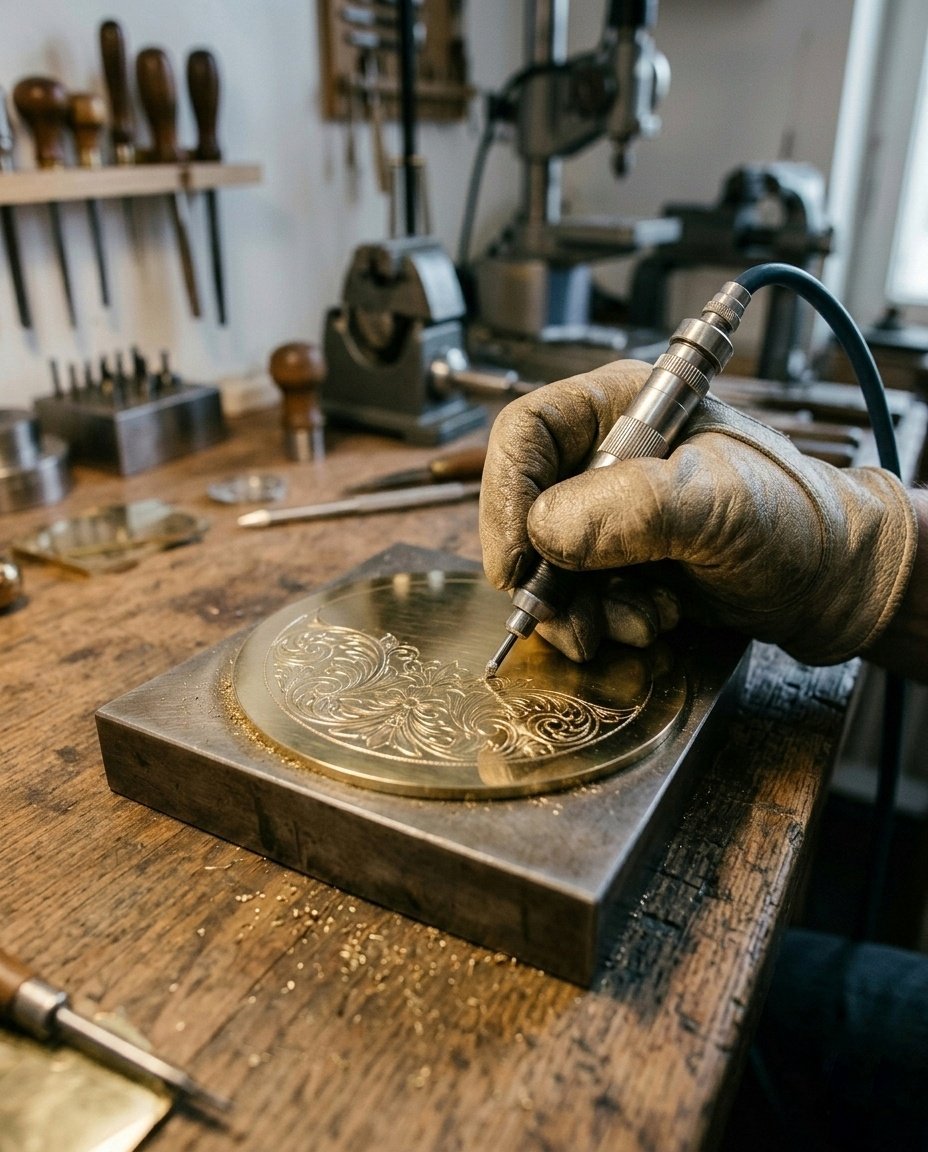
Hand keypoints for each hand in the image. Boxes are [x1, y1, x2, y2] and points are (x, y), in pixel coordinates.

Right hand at [479, 359, 916, 664]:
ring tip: (635, 622)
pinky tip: (650, 620)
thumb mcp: (719, 502)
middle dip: (544, 572)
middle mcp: (604, 459)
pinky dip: (601, 620)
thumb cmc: (793, 517)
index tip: (517, 559)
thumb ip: (636, 507)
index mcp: (623, 409)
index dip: (506, 494)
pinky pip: (575, 595)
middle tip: (569, 619)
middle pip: (525, 507)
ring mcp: (609, 515)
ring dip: (577, 607)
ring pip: (546, 564)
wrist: (830, 581)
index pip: (526, 434)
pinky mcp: (617, 562)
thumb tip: (547, 533)